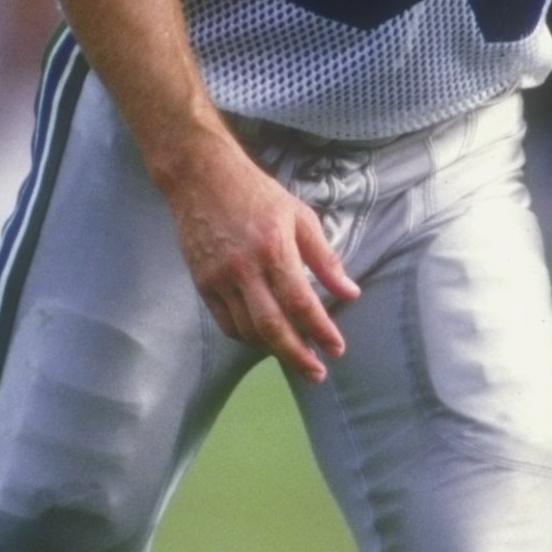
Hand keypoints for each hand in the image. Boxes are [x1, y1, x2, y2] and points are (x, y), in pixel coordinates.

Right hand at [160, 133, 357, 381]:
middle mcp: (244, 269)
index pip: (300, 302)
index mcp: (274, 249)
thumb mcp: (300, 216)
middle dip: (296, 355)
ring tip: (294, 355)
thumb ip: (325, 257)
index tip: (336, 349)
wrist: (201, 178)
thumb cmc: (257, 194)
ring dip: (272, 348)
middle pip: (272, 325)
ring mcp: (219, 278)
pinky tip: (263, 338)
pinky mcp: (202, 283)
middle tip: (317, 373)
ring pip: (247, 329)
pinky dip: (246, 336)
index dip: (320, 330)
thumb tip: (350, 292)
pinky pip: (226, 323)